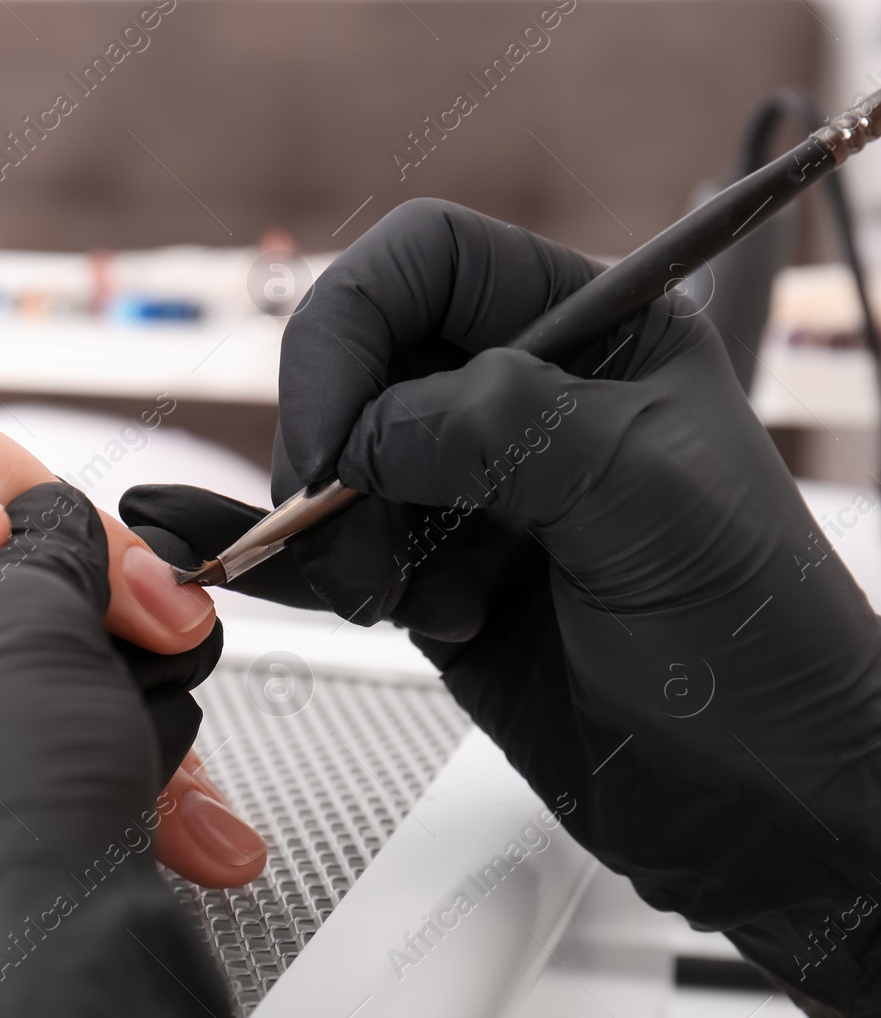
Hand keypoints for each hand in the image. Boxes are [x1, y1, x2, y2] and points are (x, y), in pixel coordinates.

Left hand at [0, 483, 231, 1017]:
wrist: (11, 1003)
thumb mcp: (23, 609)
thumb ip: (43, 540)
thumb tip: (57, 527)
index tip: (77, 547)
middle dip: (55, 628)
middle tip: (128, 628)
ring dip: (75, 709)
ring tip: (141, 719)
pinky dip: (52, 783)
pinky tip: (119, 791)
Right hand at [121, 200, 880, 1015]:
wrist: (761, 796)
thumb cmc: (757, 641)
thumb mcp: (644, 499)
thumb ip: (501, 429)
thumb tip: (365, 428)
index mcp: (593, 330)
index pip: (427, 258)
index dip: (353, 323)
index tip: (330, 433)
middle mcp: (520, 393)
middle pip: (360, 357)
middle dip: (333, 442)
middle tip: (338, 524)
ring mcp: (470, 486)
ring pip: (334, 462)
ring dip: (339, 533)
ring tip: (409, 605)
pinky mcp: (431, 572)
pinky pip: (333, 545)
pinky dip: (303, 565)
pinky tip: (292, 579)